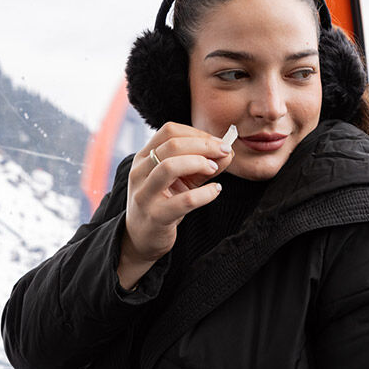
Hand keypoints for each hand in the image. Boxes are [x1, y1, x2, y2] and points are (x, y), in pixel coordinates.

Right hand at [120, 121, 234, 269]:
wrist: (143, 238)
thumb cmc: (165, 203)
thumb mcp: (183, 180)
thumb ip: (204, 165)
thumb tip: (228, 152)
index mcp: (144, 157)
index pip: (169, 131)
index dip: (197, 133)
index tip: (219, 142)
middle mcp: (139, 172)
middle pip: (171, 145)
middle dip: (204, 145)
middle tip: (224, 151)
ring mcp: (145, 194)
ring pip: (170, 167)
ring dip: (198, 163)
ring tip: (214, 169)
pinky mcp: (155, 216)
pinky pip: (185, 200)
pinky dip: (205, 193)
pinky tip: (215, 190)